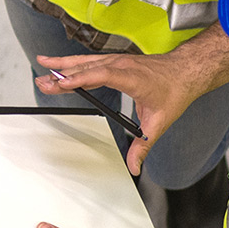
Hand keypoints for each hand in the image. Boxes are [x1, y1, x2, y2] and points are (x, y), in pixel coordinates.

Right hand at [34, 50, 196, 175]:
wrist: (186, 70)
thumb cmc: (175, 91)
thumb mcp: (160, 122)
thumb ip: (144, 145)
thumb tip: (135, 166)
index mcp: (133, 78)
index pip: (103, 75)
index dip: (82, 78)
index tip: (63, 83)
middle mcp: (123, 66)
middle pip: (89, 68)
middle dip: (64, 74)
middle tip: (42, 81)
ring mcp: (119, 61)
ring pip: (87, 61)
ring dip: (64, 64)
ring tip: (42, 63)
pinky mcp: (117, 61)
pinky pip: (92, 61)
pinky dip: (74, 63)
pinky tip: (60, 65)